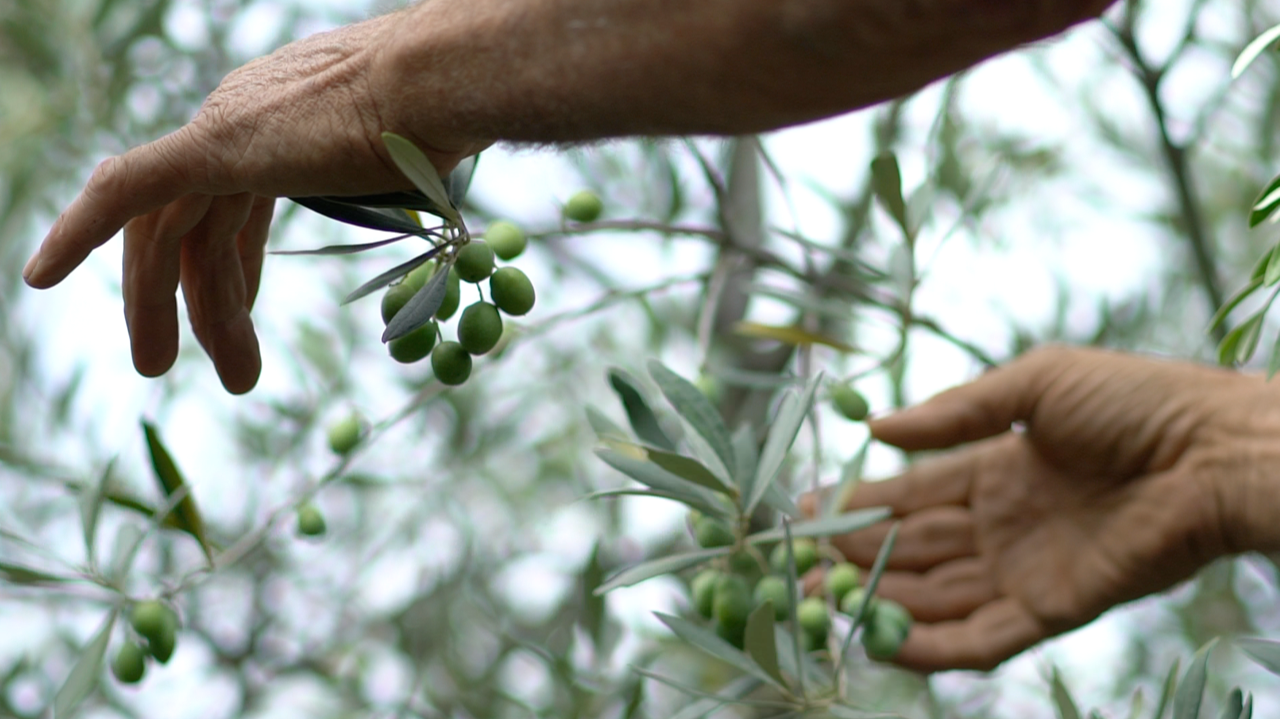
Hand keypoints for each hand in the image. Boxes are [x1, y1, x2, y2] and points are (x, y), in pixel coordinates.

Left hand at [22, 10, 488, 393]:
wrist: (452, 80)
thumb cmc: (457, 119)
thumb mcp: (415, 160)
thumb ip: (393, 175)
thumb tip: (424, 185)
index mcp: (281, 123)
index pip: (230, 201)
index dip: (229, 265)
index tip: (237, 314)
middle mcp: (242, 120)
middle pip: (190, 221)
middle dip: (181, 297)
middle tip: (165, 364)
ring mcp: (229, 131)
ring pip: (172, 230)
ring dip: (160, 306)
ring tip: (162, 371)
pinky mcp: (217, 146)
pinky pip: (129, 191)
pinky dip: (79, 231)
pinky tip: (41, 278)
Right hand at [828, 346, 1279, 671]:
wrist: (1216, 451)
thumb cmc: (1137, 401)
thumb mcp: (1037, 382)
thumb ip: (957, 410)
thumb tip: (879, 427)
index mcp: (996, 469)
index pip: (912, 494)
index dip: (858, 501)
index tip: (802, 507)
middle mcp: (1002, 525)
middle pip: (911, 548)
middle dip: (852, 555)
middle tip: (793, 564)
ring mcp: (1024, 570)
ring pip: (934, 595)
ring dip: (878, 600)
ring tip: (817, 601)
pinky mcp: (1052, 609)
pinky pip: (981, 637)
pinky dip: (932, 647)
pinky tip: (882, 642)